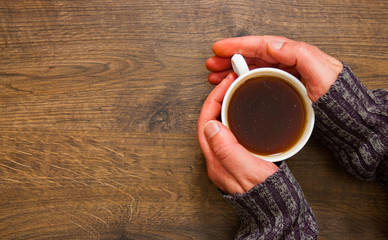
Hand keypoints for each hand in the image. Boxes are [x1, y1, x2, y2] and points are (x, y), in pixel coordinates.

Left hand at [197, 73, 278, 194]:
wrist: (276, 208)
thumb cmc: (264, 193)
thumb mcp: (247, 170)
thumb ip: (227, 149)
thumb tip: (211, 125)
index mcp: (215, 159)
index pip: (206, 121)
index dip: (215, 99)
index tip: (228, 84)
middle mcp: (217, 158)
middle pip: (210, 120)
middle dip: (218, 98)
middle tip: (232, 82)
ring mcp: (225, 157)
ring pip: (219, 124)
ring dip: (225, 105)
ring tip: (236, 91)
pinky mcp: (236, 156)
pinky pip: (229, 130)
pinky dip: (233, 115)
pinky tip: (243, 111)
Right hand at [206, 36, 342, 101]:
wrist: (345, 115)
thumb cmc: (336, 95)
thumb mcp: (323, 71)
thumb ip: (300, 54)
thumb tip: (273, 45)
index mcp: (294, 54)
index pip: (261, 45)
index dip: (238, 45)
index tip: (220, 48)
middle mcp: (286, 63)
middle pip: (251, 56)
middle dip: (229, 58)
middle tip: (212, 64)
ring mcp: (282, 76)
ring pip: (250, 68)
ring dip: (231, 70)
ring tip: (215, 75)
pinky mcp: (280, 89)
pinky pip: (255, 80)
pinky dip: (241, 81)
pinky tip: (232, 86)